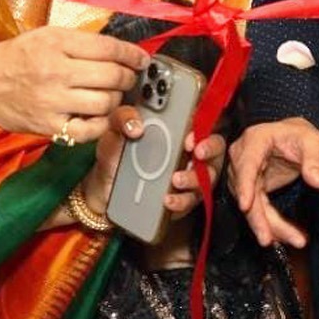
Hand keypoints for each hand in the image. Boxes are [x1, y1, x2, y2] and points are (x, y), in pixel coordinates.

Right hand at [0, 26, 144, 143]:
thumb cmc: (18, 57)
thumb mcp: (47, 36)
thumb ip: (82, 42)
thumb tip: (121, 51)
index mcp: (57, 43)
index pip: (109, 48)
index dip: (132, 54)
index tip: (142, 59)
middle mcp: (55, 71)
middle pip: (112, 76)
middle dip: (128, 77)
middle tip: (128, 77)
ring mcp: (52, 101)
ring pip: (105, 103)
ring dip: (116, 99)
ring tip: (111, 94)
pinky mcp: (48, 126)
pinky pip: (89, 130)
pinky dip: (101, 123)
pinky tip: (99, 114)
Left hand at [84, 114, 225, 218]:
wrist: (104, 186)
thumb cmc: (116, 153)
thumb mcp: (115, 130)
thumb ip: (122, 117)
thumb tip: (135, 124)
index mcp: (176, 128)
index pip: (201, 120)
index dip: (203, 124)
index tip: (191, 132)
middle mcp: (187, 150)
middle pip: (214, 146)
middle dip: (210, 148)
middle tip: (197, 152)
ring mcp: (188, 175)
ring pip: (207, 176)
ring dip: (195, 177)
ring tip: (176, 179)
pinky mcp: (182, 198)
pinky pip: (190, 200)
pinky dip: (181, 200)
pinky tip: (167, 199)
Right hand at [227, 117, 318, 246]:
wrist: (293, 139)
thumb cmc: (301, 136)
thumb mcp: (314, 141)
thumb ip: (315, 158)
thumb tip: (317, 182)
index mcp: (255, 140)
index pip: (247, 165)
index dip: (245, 186)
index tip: (245, 206)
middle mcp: (243, 158)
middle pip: (247, 193)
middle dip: (259, 219)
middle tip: (270, 240)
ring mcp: (244, 175)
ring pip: (252, 207)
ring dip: (270, 227)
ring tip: (294, 240)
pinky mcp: (250, 189)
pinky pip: (258, 210)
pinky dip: (272, 225)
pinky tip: (285, 237)